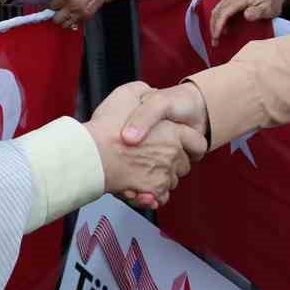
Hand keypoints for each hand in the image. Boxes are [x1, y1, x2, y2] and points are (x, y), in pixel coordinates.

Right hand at [86, 82, 204, 208]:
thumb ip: (144, 92)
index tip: (182, 146)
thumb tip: (151, 92)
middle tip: (155, 158)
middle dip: (174, 163)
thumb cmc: (107, 127)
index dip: (190, 144)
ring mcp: (163, 174)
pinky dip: (153, 195)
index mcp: (173, 131)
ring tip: (143, 171)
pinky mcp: (152, 191)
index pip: (197, 142)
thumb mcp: (126, 93)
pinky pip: (161, 197)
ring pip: (171, 181)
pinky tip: (142, 188)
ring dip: (161, 178)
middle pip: (184, 164)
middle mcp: (172, 154)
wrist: (91, 154)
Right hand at [209, 0, 286, 45]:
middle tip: (215, 42)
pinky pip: (220, 10)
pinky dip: (218, 21)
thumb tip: (246, 15)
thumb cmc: (271, 3)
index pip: (224, 12)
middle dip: (214, 28)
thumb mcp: (268, 9)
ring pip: (216, 11)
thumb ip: (258, 12)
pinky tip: (222, 30)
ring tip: (216, 38)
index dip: (218, 25)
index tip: (216, 37)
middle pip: (217, 12)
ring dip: (214, 25)